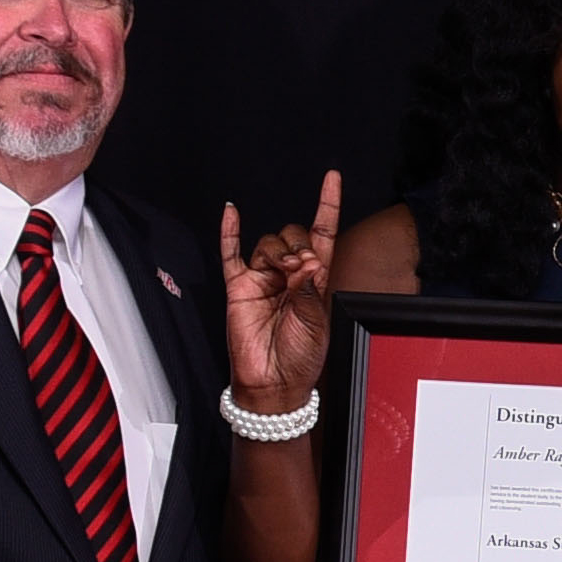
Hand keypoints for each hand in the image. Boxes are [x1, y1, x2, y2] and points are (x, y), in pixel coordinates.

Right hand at [217, 171, 342, 409]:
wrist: (273, 383)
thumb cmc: (300, 358)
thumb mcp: (315, 322)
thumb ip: (310, 289)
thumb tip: (308, 259)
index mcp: (314, 281)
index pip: (322, 234)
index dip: (327, 205)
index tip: (332, 179)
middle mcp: (289, 275)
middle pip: (292, 236)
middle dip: (298, 244)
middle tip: (302, 269)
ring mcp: (262, 279)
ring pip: (268, 243)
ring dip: (278, 251)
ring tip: (285, 274)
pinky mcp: (239, 287)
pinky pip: (231, 253)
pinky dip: (230, 232)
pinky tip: (232, 213)